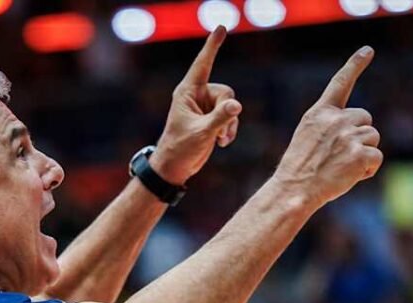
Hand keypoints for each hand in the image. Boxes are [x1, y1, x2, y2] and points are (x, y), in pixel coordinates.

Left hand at [151, 26, 242, 185]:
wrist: (175, 167)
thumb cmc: (180, 148)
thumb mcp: (202, 133)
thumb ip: (220, 118)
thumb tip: (237, 105)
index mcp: (187, 92)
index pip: (203, 64)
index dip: (212, 46)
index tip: (221, 26)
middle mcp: (197, 96)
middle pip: (225, 92)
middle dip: (227, 111)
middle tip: (219, 132)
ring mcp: (205, 107)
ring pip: (230, 105)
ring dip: (229, 124)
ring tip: (220, 139)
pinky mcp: (211, 118)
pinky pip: (230, 116)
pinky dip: (229, 129)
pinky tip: (222, 142)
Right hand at [273, 47, 382, 208]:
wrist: (295, 190)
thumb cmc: (300, 168)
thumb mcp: (308, 135)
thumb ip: (330, 124)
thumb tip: (358, 126)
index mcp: (320, 113)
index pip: (340, 83)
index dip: (355, 64)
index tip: (368, 50)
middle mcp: (336, 120)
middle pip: (366, 119)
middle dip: (360, 134)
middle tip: (340, 154)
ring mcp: (348, 136)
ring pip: (372, 137)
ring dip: (364, 153)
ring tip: (341, 166)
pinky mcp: (360, 155)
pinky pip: (376, 157)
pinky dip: (368, 169)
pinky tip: (350, 175)